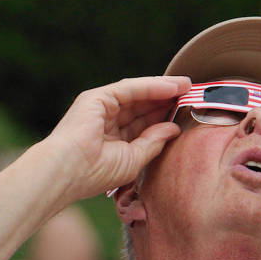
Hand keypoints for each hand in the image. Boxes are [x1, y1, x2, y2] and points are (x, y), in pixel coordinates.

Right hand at [37, 76, 188, 199]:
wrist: (67, 171)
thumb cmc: (94, 173)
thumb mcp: (133, 160)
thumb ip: (153, 143)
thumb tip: (173, 128)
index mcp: (110, 138)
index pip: (142, 122)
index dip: (164, 115)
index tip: (187, 111)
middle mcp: (104, 120)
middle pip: (142, 105)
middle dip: (167, 99)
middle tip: (193, 94)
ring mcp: (99, 107)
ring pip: (137, 94)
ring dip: (163, 89)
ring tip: (187, 86)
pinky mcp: (96, 98)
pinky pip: (130, 88)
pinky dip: (152, 86)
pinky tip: (172, 86)